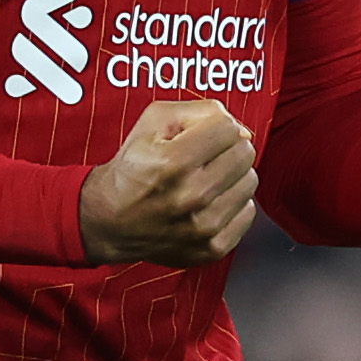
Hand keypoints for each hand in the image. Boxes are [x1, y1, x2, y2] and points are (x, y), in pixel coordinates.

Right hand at [79, 99, 257, 265]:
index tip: (200, 137)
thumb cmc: (134, 168)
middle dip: (226, 149)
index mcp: (174, 162)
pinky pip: (247, 212)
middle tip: (203, 159)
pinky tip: (208, 204)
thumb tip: (241, 130)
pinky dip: (232, 205)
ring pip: (250, 181)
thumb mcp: (153, 121)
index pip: (229, 129)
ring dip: (231, 177)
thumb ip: (202, 111)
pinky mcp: (212, 249)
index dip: (214, 127)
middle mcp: (191, 196)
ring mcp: (204, 227)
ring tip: (205, 181)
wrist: (111, 221)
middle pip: (245, 153)